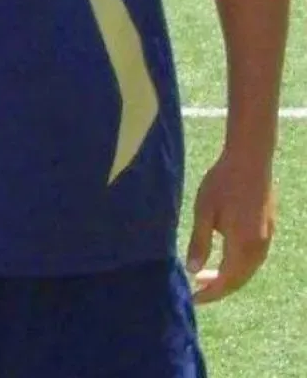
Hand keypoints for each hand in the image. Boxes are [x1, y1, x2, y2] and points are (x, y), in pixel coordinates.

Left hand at [185, 149, 275, 303]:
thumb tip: (192, 271)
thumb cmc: (222, 183)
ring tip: (203, 275)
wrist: (250, 161)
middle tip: (195, 290)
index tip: (192, 299)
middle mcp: (259, 248)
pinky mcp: (267, 231)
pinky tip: (221, 257)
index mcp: (243, 246)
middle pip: (239, 280)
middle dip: (217, 288)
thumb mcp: (204, 211)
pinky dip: (236, 265)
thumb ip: (199, 242)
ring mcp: (267, 240)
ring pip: (247, 270)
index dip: (210, 293)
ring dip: (227, 276)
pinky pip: (252, 259)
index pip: (227, 281)